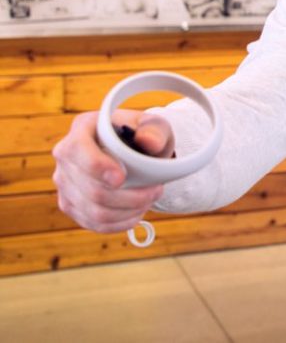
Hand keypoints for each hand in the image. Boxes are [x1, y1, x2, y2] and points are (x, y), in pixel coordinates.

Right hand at [52, 110, 174, 232]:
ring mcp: (65, 182)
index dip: (97, 167)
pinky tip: (137, 212)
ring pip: (94, 210)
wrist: (135, 150)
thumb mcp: (154, 126)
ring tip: (149, 200)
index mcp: (82, 128)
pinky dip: (120, 222)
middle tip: (156, 191)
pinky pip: (94, 223)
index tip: (121, 179)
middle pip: (90, 188)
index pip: (77, 150)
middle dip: (129, 196)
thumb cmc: (143, 134)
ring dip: (128, 210)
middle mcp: (66, 156)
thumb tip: (149, 142)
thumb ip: (154, 130)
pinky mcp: (70, 204)